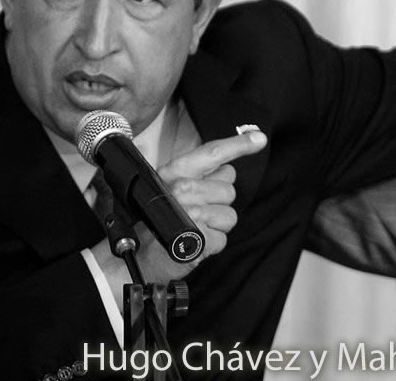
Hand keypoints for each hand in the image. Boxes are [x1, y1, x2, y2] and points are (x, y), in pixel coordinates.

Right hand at [90, 130, 266, 304]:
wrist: (137, 257)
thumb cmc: (154, 223)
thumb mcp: (169, 190)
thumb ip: (198, 177)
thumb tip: (227, 170)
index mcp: (175, 173)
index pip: (212, 153)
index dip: (239, 144)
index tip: (259, 139)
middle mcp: (182, 189)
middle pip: (228, 190)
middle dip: (218, 204)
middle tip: (196, 212)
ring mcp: (191, 213)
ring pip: (229, 215)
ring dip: (216, 226)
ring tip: (194, 228)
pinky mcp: (199, 237)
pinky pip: (223, 238)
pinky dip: (211, 245)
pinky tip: (194, 243)